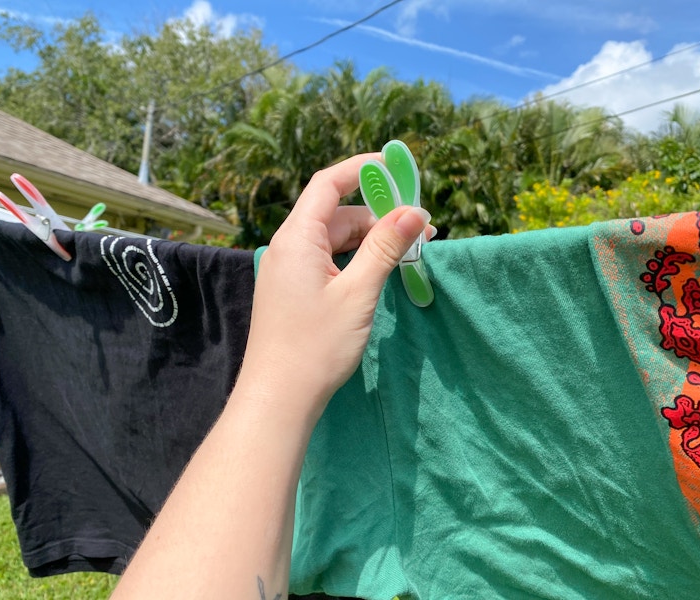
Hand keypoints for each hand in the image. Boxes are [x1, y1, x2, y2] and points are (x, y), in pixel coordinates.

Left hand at [235, 153, 431, 422]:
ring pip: (333, 239)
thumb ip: (385, 248)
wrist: (279, 398)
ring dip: (369, 240)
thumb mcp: (358, 293)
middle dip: (377, 213)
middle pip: (334, 213)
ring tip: (408, 251)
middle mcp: (287, 247)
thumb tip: (415, 211)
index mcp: (296, 238)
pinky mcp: (293, 291)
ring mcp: (288, 271)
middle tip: (420, 227)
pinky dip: (354, 259)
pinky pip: (326, 261)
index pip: (328, 184)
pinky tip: (379, 271)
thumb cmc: (317, 345)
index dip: (362, 169)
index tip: (398, 168)